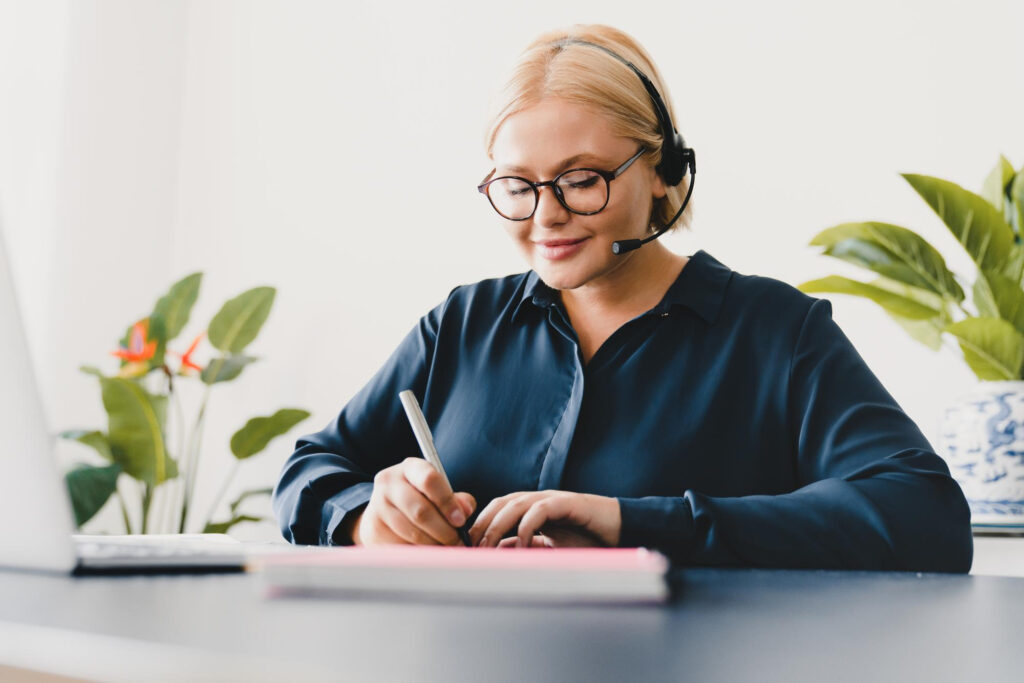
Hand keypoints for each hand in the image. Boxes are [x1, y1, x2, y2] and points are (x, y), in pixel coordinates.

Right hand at [347, 457, 475, 545]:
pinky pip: (402, 547)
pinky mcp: (374, 530)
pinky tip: (427, 552)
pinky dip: (419, 554)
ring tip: (444, 547)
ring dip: (434, 545)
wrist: (382, 512)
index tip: (460, 521)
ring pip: (413, 533)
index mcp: (409, 468)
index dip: (448, 502)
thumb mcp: (437, 492)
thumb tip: (467, 509)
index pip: (429, 479)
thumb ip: (456, 499)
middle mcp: (389, 483)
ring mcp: (378, 507)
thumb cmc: (419, 500)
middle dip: (444, 531)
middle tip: (456, 541)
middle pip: (421, 511)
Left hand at [468, 490, 620, 548]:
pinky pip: (539, 510)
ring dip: (497, 525)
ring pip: (514, 504)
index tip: (467, 547)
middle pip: (500, 504)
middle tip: (472, 548)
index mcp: (531, 508)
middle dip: (482, 524)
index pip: (497, 510)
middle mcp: (538, 500)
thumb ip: (527, 548)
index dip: (480, 525)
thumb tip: (499, 555)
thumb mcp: (549, 549)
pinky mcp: (567, 503)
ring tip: (489, 547)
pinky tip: (523, 547)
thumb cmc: (587, 541)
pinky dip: (526, 527)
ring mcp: (552, 499)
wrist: (620, 532)